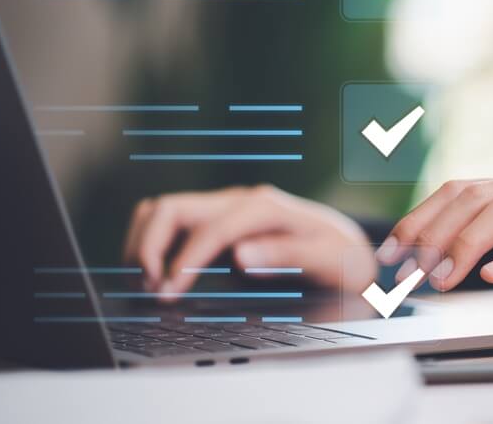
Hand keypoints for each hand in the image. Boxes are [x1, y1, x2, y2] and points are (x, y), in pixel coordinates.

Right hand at [123, 185, 374, 299]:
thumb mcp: (328, 261)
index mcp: (266, 208)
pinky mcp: (217, 219)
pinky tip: (154, 271)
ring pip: (164, 209)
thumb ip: (288, 256)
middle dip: (150, 246)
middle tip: (149, 287)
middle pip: (173, 208)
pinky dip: (152, 241)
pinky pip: (172, 220)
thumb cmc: (339, 257)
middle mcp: (240, 200)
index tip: (168, 293)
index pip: (211, 230)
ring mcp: (226, 206)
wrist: (347, 246)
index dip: (184, 262)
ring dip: (144, 241)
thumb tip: (241, 256)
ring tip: (144, 280)